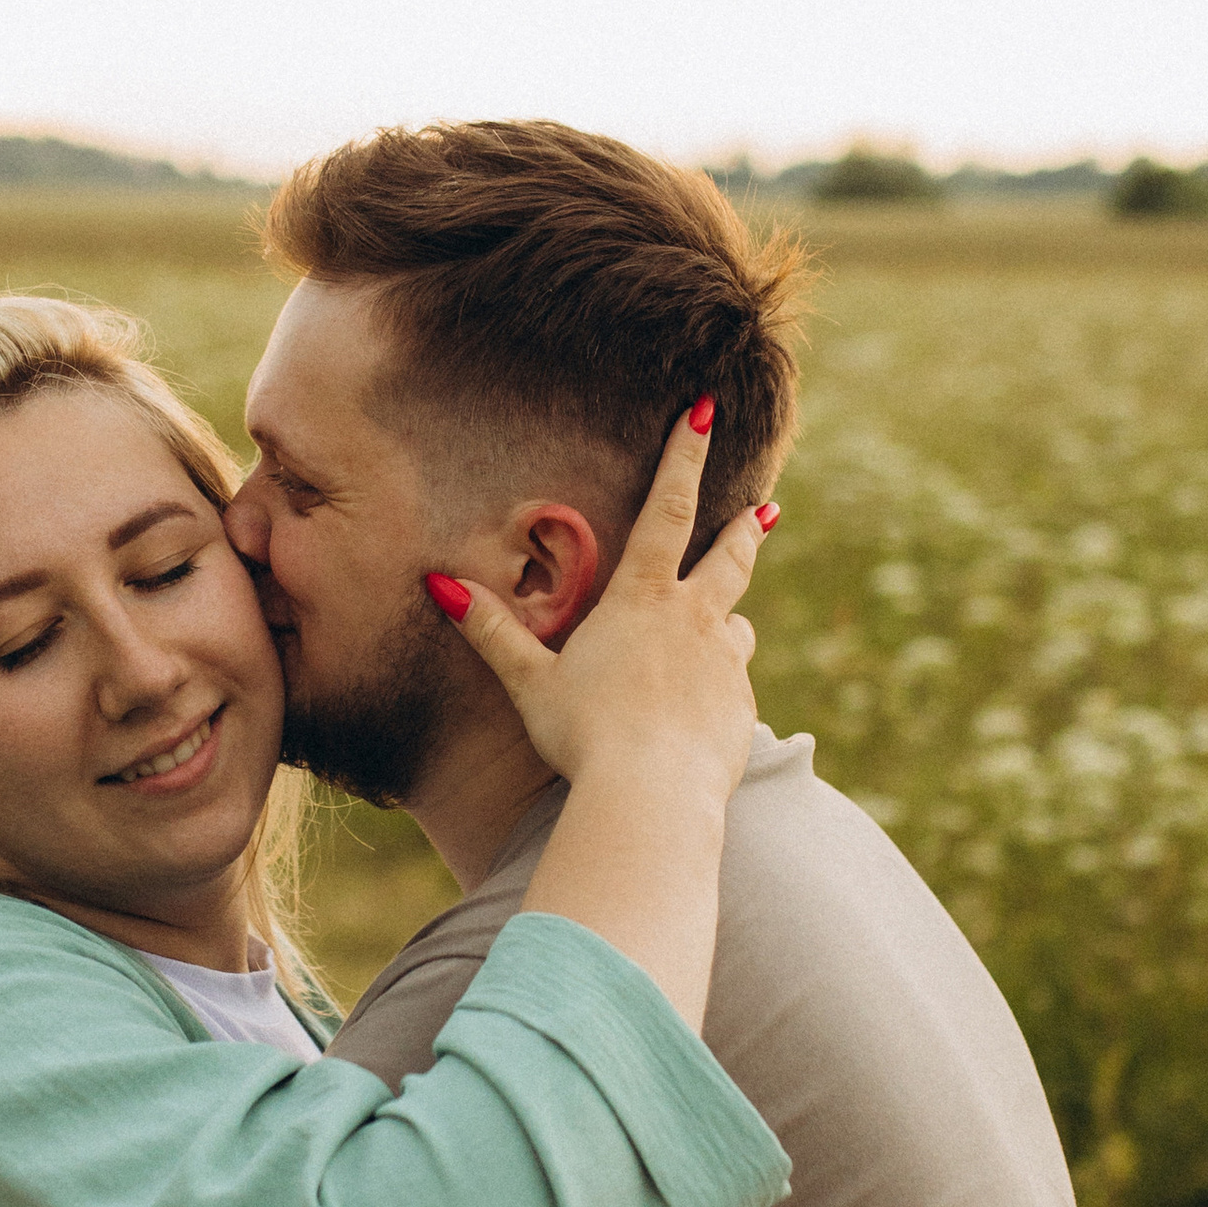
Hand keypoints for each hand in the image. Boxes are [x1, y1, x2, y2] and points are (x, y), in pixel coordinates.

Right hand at [432, 407, 771, 798]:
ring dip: (726, 621)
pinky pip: (733, 687)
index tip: (705, 410)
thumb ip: (492, 633)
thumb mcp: (529, 682)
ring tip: (718, 632)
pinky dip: (718, 688)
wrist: (652, 796)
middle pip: (729, 558)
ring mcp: (726, 665)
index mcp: (643, 599)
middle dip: (744, 529)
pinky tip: (698, 716)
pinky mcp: (740, 710)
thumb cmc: (584, 736)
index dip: (684, 455)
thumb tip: (441, 584)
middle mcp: (694, 620)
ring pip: (735, 627)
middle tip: (766, 510)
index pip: (668, 507)